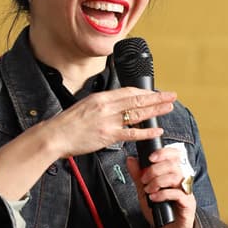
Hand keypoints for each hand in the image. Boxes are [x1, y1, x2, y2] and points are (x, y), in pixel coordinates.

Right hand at [45, 87, 176, 157]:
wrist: (55, 135)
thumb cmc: (68, 124)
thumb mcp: (86, 106)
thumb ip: (103, 105)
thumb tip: (116, 105)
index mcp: (101, 97)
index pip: (128, 91)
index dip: (145, 92)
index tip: (155, 93)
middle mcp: (107, 106)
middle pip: (137, 99)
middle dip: (157, 97)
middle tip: (171, 95)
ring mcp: (108, 121)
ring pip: (138, 113)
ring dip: (156, 110)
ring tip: (169, 107)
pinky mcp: (108, 135)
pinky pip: (132, 133)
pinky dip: (147, 132)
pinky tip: (157, 130)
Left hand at [126, 148, 195, 227]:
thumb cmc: (161, 211)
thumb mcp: (145, 192)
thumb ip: (138, 176)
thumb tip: (131, 160)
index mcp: (173, 174)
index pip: (174, 155)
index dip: (163, 152)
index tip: (150, 158)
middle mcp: (182, 181)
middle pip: (173, 164)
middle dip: (154, 170)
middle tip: (144, 180)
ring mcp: (186, 192)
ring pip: (175, 177)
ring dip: (158, 182)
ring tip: (148, 191)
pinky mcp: (188, 203)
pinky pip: (178, 193)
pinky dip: (163, 194)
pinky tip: (154, 198)